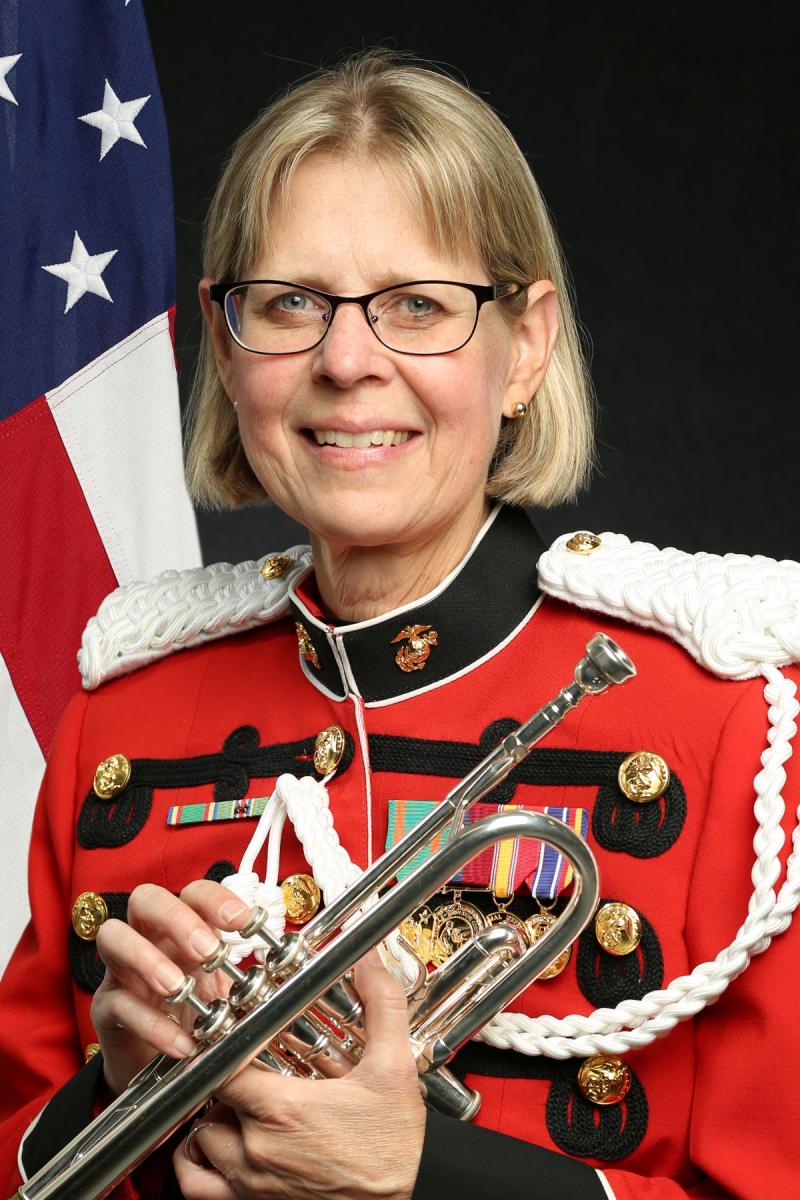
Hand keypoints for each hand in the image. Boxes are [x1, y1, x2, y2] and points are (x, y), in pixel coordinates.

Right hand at [92, 880, 251, 1095]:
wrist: (160, 1067)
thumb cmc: (196, 1016)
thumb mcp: (226, 991)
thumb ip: (249, 976)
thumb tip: (294, 967)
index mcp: (183, 927)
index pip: (194, 892)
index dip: (218, 900)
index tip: (246, 923)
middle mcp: (148, 937)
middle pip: (146, 899)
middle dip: (178, 919)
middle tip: (208, 951)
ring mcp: (121, 969)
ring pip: (114, 937)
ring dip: (148, 958)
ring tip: (178, 987)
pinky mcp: (106, 1008)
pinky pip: (118, 1004)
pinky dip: (151, 1024)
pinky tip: (181, 1044)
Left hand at [173, 951, 426, 1199]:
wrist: (412, 1192)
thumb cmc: (396, 1147)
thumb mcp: (394, 1068)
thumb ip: (381, 1006)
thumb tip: (369, 964)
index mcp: (282, 1111)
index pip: (222, 1066)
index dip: (224, 1045)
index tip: (236, 1034)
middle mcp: (258, 1150)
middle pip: (210, 1100)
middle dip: (226, 1080)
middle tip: (250, 1067)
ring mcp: (251, 1184)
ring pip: (201, 1142)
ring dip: (212, 1119)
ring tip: (237, 1104)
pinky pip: (197, 1187)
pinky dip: (197, 1165)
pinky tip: (219, 1148)